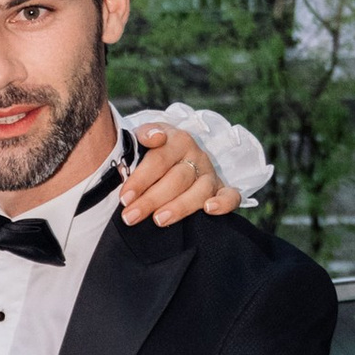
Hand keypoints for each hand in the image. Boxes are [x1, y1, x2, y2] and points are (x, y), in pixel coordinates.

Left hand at [121, 122, 239, 226]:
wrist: (176, 156)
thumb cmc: (154, 153)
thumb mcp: (145, 137)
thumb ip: (144, 134)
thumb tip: (154, 137)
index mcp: (178, 140)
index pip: (159, 160)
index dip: (140, 180)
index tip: (124, 198)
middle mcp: (197, 156)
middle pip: (177, 179)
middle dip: (151, 199)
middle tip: (130, 216)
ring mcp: (210, 174)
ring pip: (200, 191)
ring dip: (179, 207)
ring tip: (159, 220)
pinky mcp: (221, 189)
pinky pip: (230, 196)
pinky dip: (224, 203)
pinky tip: (209, 210)